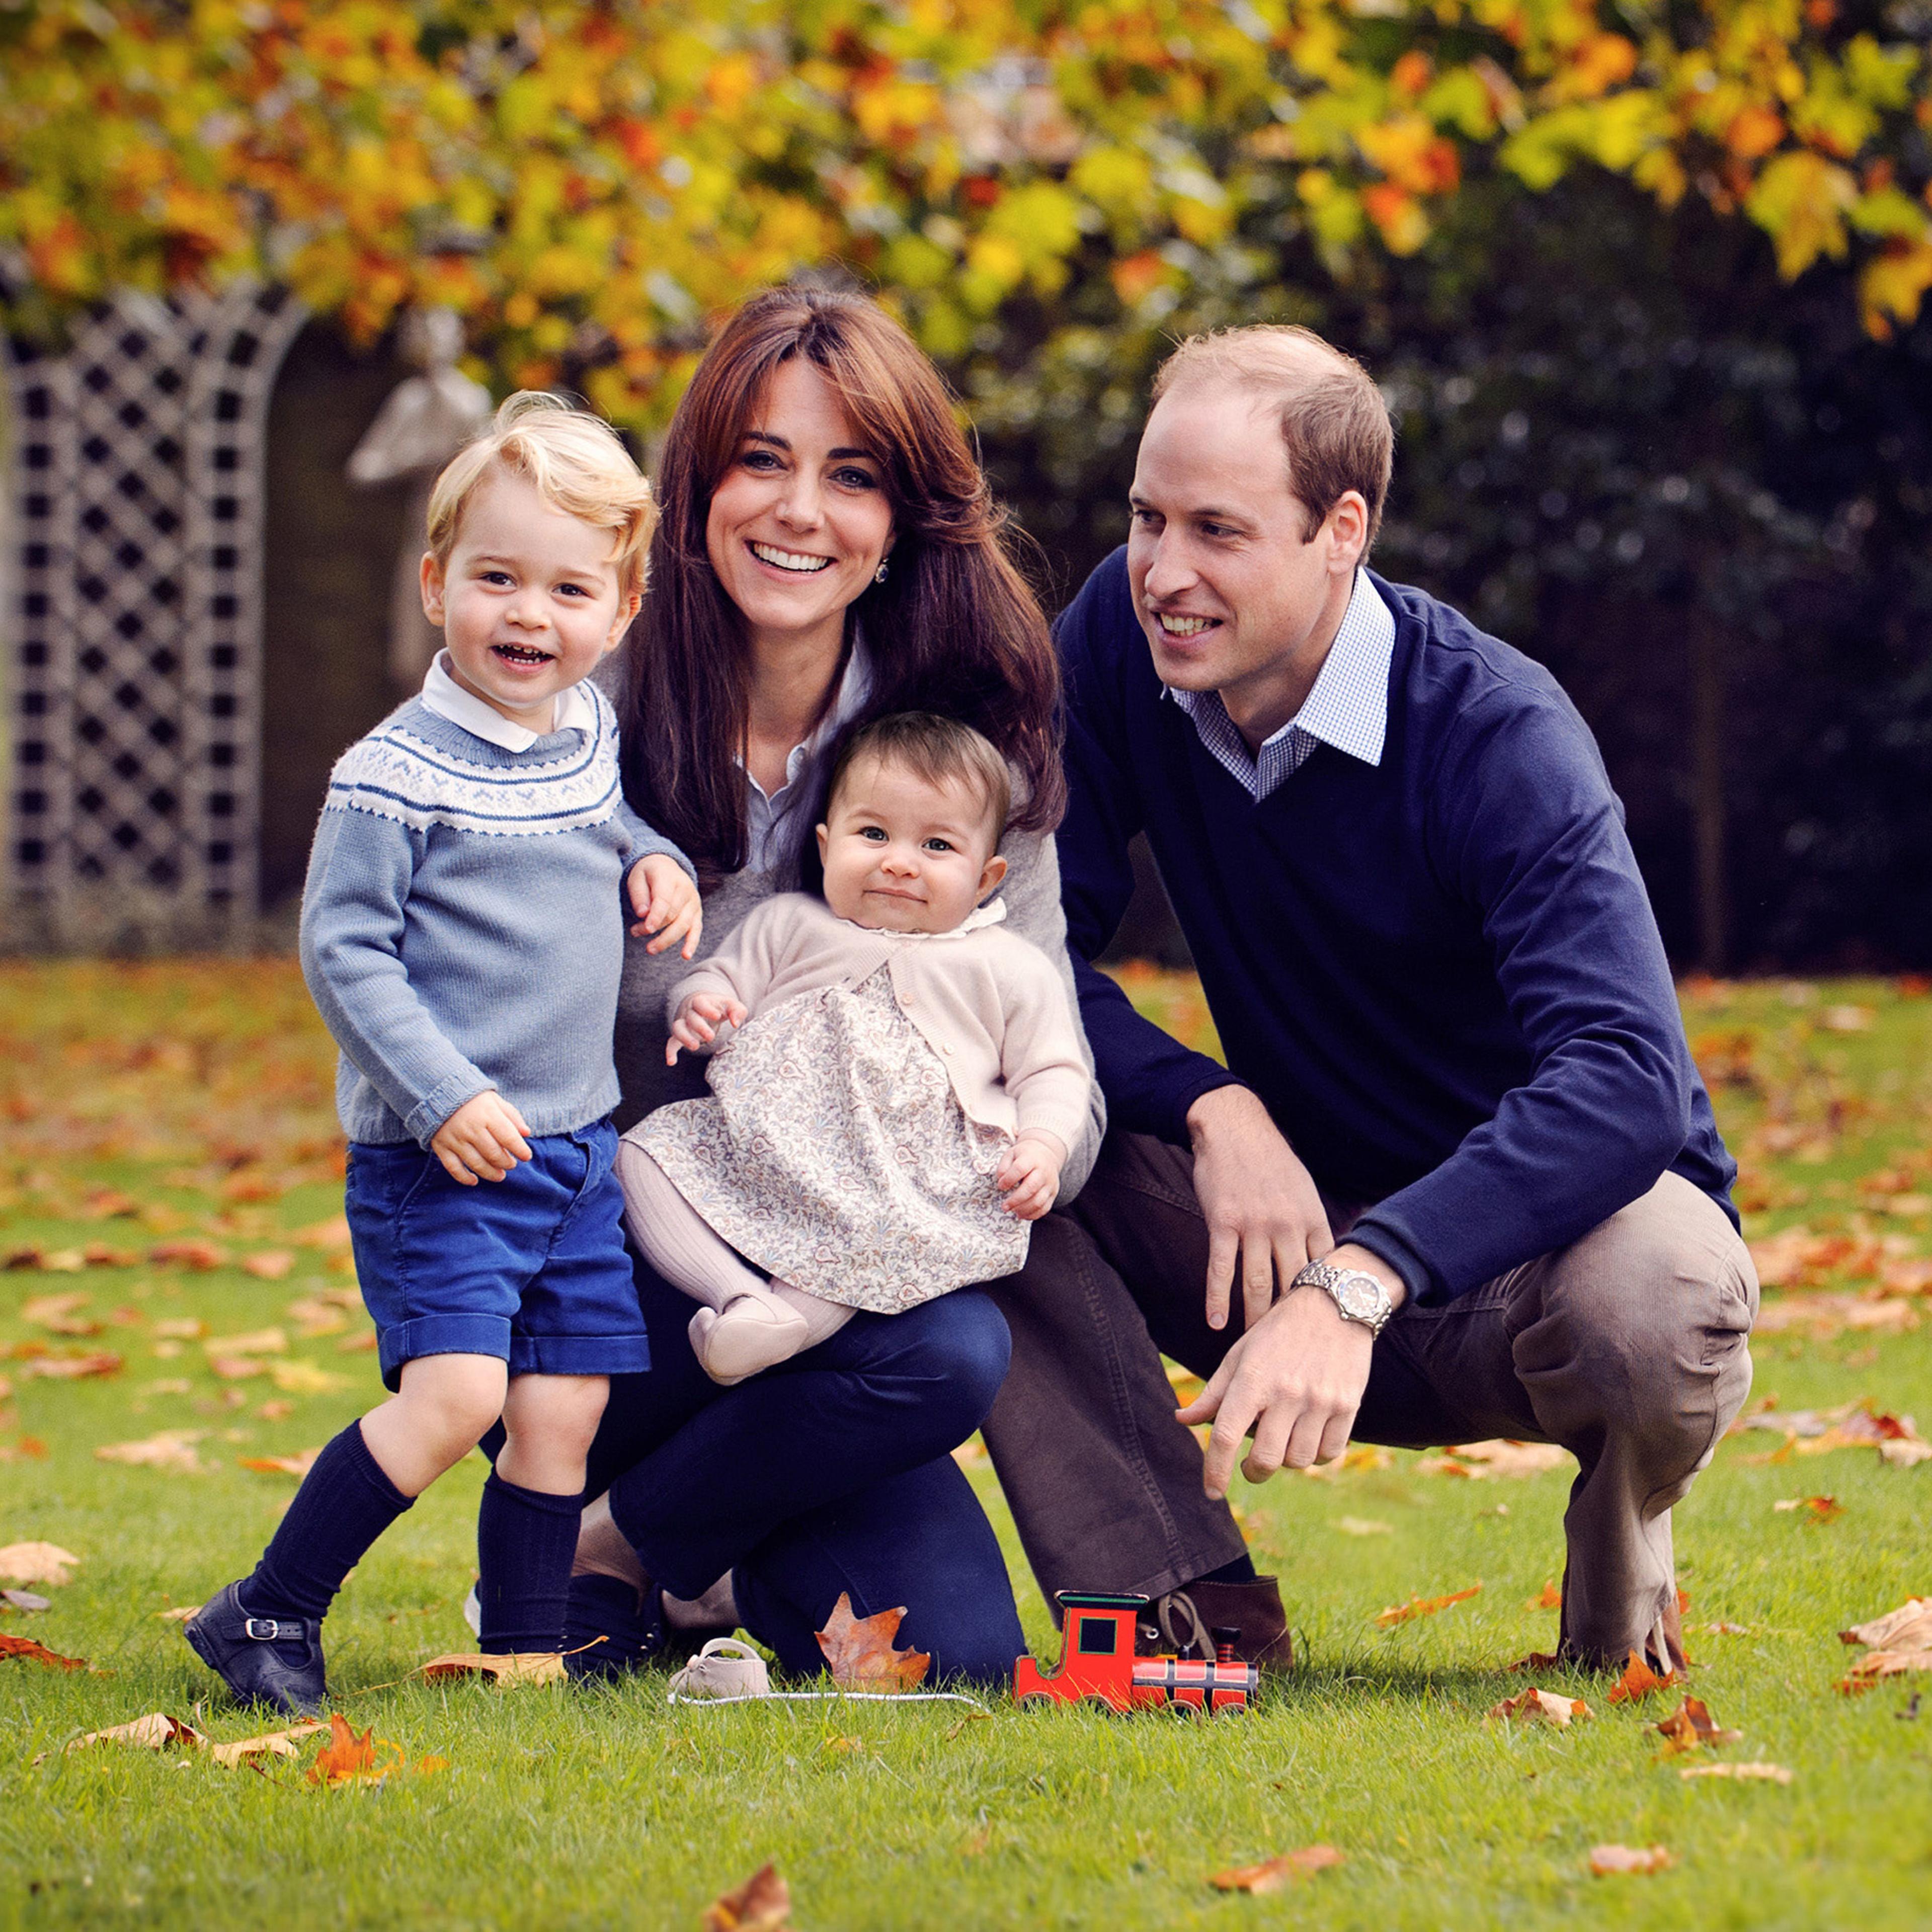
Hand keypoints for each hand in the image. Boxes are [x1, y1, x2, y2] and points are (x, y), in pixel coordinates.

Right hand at [430, 1090, 532, 1185]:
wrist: (439, 1092)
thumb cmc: (473, 1099)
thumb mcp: (496, 1101)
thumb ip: (512, 1116)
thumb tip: (526, 1133)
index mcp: (488, 1115)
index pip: (508, 1137)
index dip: (520, 1150)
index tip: (527, 1156)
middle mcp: (471, 1128)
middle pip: (493, 1154)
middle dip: (506, 1163)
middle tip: (511, 1164)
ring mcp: (455, 1139)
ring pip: (476, 1163)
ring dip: (491, 1173)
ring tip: (500, 1175)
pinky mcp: (441, 1146)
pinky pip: (453, 1167)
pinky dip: (464, 1178)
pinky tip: (474, 1181)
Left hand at [628, 856, 701, 958]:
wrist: (666, 867)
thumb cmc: (648, 874)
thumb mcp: (637, 877)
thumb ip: (639, 894)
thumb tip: (642, 914)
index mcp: (669, 877)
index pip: (664, 900)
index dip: (656, 916)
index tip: (646, 928)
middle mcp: (686, 889)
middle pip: (672, 915)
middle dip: (654, 928)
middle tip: (635, 933)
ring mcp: (693, 902)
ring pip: (683, 925)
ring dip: (666, 940)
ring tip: (650, 949)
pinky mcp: (696, 913)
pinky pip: (696, 930)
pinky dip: (691, 944)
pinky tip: (685, 956)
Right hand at [666, 991, 747, 1064]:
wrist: (704, 1007)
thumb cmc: (720, 1007)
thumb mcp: (731, 1005)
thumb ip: (737, 1011)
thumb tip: (736, 1023)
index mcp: (701, 1001)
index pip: (700, 1003)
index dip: (707, 1009)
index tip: (717, 1016)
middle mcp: (689, 1012)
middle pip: (690, 1017)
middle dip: (700, 1027)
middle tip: (711, 1037)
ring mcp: (684, 1023)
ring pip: (677, 1028)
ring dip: (684, 1037)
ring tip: (695, 1047)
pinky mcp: (681, 1035)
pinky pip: (672, 1042)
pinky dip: (670, 1051)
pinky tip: (671, 1062)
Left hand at [997, 1130, 1066, 1220]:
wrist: (1047, 1155)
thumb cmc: (1025, 1155)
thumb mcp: (1011, 1153)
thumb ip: (1004, 1166)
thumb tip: (1001, 1180)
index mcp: (1031, 1158)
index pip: (1020, 1168)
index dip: (1008, 1179)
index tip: (1000, 1186)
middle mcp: (1043, 1171)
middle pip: (1031, 1188)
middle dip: (1015, 1200)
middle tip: (1004, 1206)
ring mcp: (1050, 1183)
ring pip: (1039, 1201)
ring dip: (1024, 1209)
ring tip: (1013, 1211)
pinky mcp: (1053, 1193)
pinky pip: (1045, 1208)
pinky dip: (1033, 1215)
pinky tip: (1022, 1214)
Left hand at [1174, 1245, 1402, 1494]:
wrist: (1334, 1305)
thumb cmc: (1278, 1333)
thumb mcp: (1239, 1355)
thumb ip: (1213, 1393)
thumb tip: (1181, 1419)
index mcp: (1252, 1378)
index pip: (1226, 1434)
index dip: (1215, 1469)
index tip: (1212, 1491)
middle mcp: (1287, 1392)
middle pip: (1266, 1460)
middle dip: (1253, 1471)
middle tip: (1250, 1465)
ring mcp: (1320, 1400)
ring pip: (1298, 1460)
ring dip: (1286, 1460)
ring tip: (1283, 1438)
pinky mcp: (1348, 1405)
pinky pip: (1329, 1453)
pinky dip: (1316, 1454)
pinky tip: (1307, 1436)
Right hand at [1186, 1085, 1333, 1332]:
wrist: (1234, 1127)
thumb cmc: (1270, 1161)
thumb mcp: (1304, 1189)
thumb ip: (1312, 1225)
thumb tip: (1325, 1262)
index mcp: (1311, 1218)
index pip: (1323, 1271)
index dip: (1324, 1302)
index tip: (1323, 1330)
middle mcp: (1287, 1224)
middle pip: (1292, 1285)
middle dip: (1291, 1321)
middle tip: (1289, 1350)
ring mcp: (1254, 1224)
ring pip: (1258, 1283)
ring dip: (1255, 1319)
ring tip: (1253, 1346)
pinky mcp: (1223, 1222)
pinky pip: (1220, 1268)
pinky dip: (1217, 1298)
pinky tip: (1215, 1322)